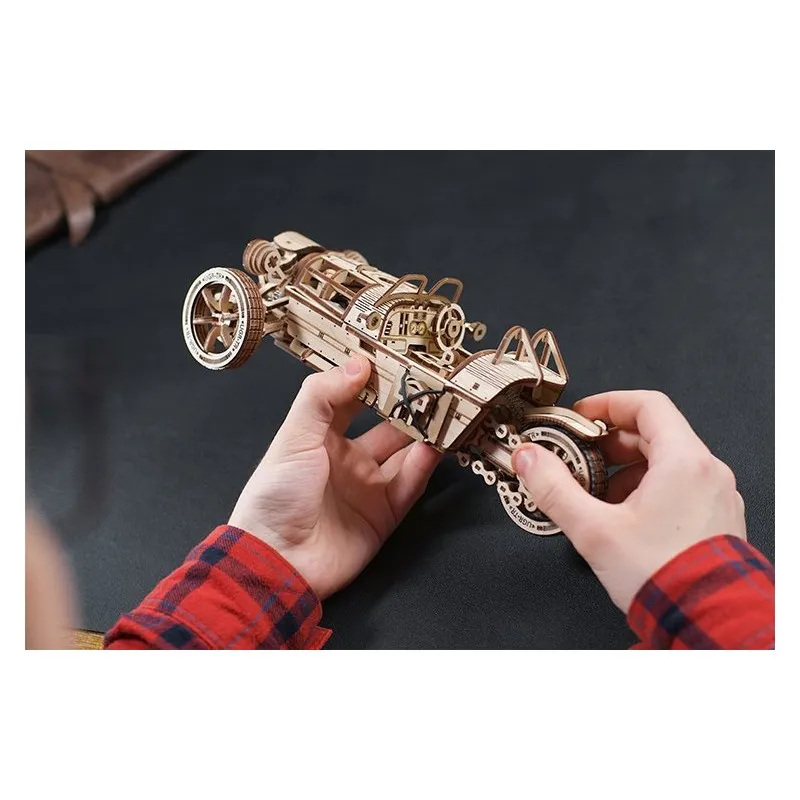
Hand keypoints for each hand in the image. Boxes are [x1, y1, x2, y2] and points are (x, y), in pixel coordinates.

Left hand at [229, 355, 441, 598]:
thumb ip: (323, 396)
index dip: (376, 381)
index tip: (402, 358)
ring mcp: (369, 487)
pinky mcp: (385, 514)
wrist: (277, 560)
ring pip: (406, 454)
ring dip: (425, 434)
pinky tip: (436, 445)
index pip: (354, 400)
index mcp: (322, 437)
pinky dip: (424, 465)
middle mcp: (349, 458)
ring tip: (447, 410)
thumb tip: (360, 362)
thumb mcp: (293, 436)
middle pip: (389, 427)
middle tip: (437, 384)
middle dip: (411, 407)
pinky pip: (411, 485)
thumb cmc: (277, 493)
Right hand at [511, 391, 745, 611]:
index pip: (647, 404)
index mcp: (684, 461)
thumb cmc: (661, 576)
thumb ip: (554, 488)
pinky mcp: (716, 520)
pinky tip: (622, 518)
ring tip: (596, 496)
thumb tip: (529, 458)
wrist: (706, 623)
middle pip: (654, 434)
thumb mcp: (594, 529)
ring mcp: (716, 496)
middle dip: (609, 444)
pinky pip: (679, 487)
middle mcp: (707, 472)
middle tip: (578, 459)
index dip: (608, 404)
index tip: (581, 417)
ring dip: (626, 470)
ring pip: (666, 463)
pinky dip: (648, 490)